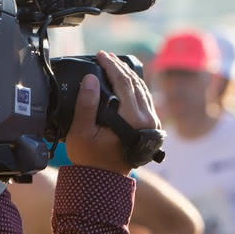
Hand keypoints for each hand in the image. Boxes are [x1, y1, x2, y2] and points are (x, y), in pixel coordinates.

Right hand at [65, 52, 158, 175]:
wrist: (105, 178)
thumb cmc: (90, 157)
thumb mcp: (81, 130)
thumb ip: (86, 104)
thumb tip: (90, 78)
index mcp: (133, 119)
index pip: (124, 83)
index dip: (111, 65)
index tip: (100, 54)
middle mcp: (148, 119)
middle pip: (135, 83)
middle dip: (119, 67)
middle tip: (105, 56)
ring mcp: (153, 123)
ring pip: (143, 90)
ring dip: (129, 75)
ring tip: (113, 63)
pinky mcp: (152, 125)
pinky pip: (146, 99)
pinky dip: (135, 86)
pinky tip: (126, 80)